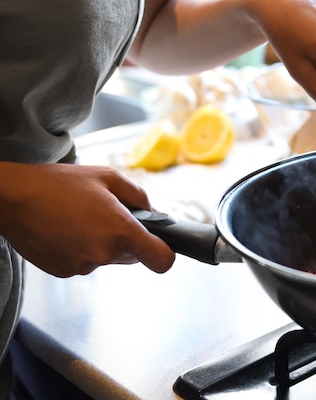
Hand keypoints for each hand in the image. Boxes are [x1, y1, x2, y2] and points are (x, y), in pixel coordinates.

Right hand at [0, 163, 174, 276]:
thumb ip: (138, 196)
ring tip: (80, 218)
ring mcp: (83, 266)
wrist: (12, 199)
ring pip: (107, 258)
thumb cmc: (59, 184)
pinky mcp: (65, 272)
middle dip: (127, 239)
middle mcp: (105, 254)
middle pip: (133, 256)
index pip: (161, 260)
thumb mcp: (108, 177)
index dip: (165, 254)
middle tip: (106, 215)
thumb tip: (153, 213)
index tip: (161, 245)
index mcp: (122, 231)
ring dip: (102, 243)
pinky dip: (81, 249)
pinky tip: (65, 230)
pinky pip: (85, 262)